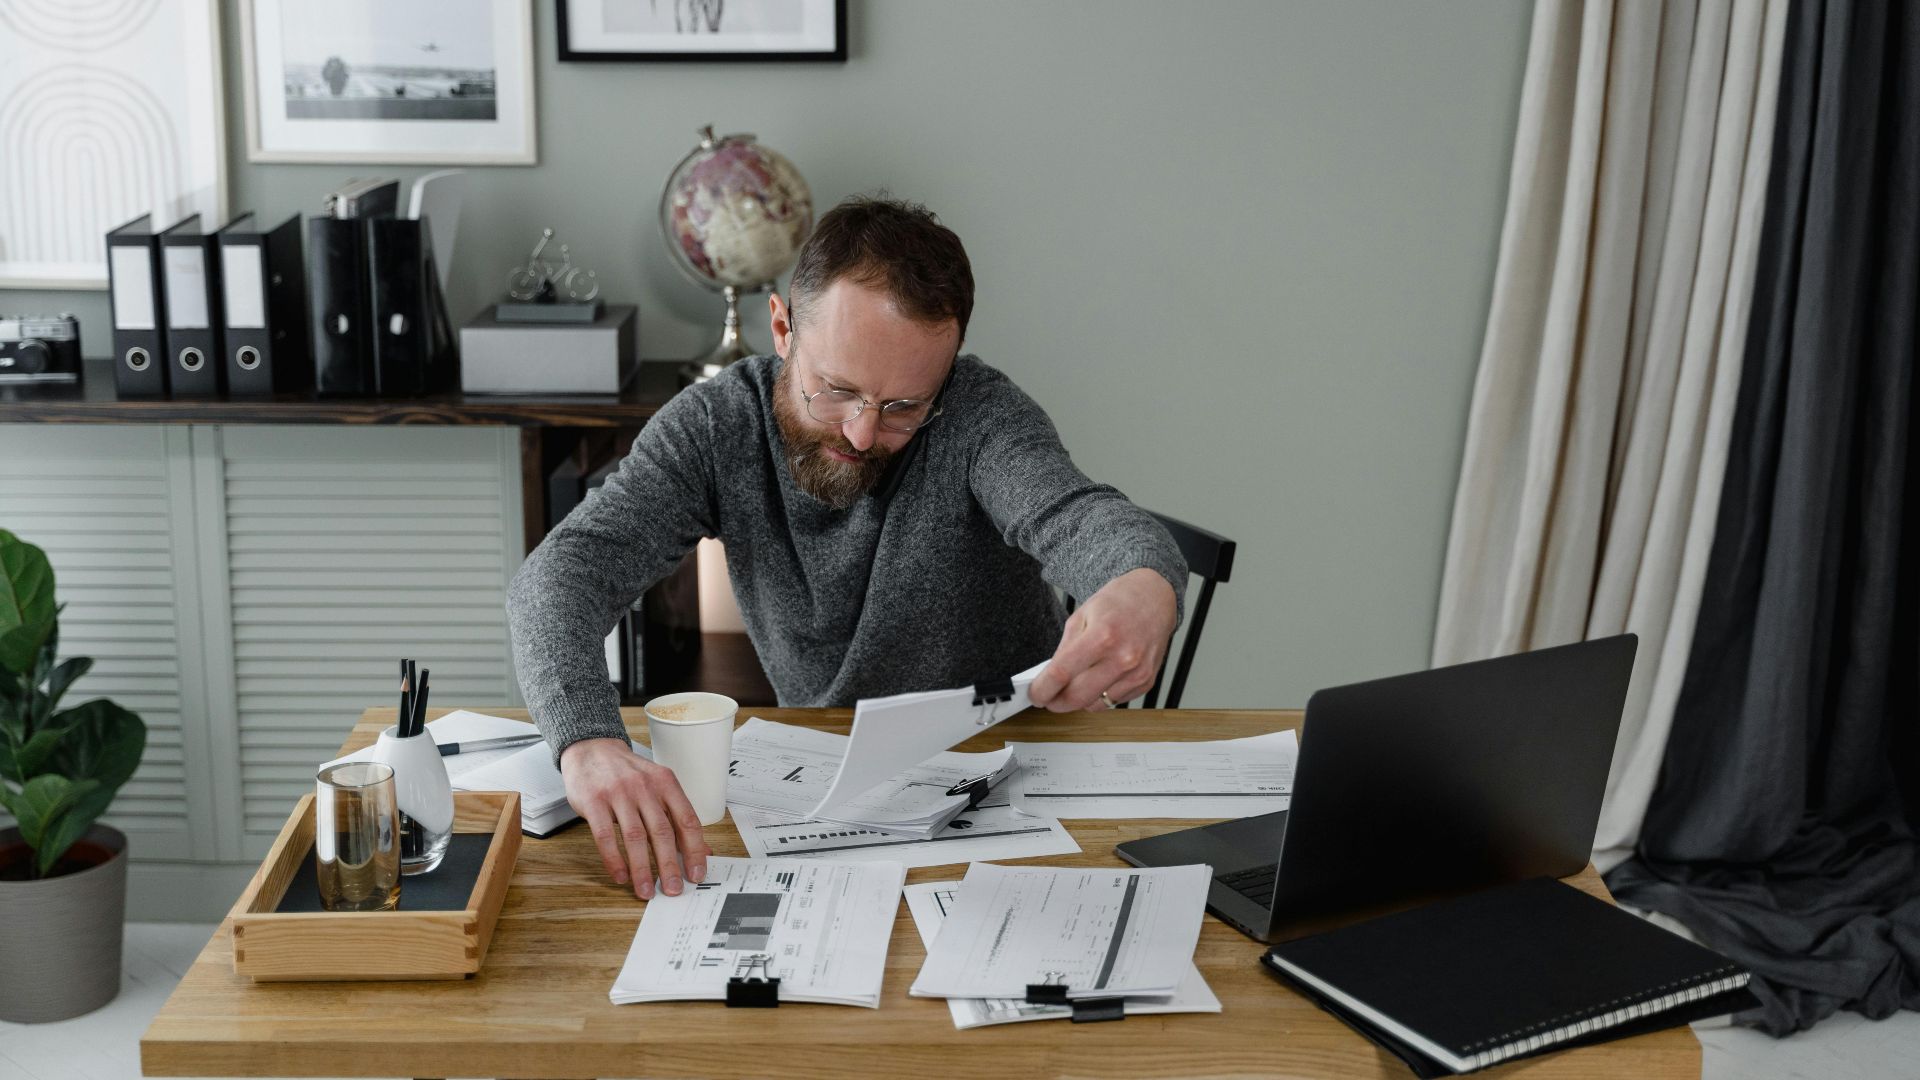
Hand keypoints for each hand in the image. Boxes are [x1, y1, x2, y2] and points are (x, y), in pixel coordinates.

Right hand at [559, 737, 709, 898]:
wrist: (592, 749)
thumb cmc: (629, 773)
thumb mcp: (658, 786)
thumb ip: (677, 816)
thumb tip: (702, 850)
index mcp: (666, 783)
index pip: (687, 820)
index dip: (694, 850)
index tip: (696, 874)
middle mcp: (645, 787)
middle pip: (662, 832)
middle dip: (670, 865)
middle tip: (673, 890)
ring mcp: (618, 793)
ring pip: (634, 837)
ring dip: (642, 869)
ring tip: (645, 890)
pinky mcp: (594, 801)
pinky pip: (605, 836)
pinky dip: (614, 859)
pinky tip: (621, 875)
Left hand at [1029, 568, 1178, 711]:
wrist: (1154, 598)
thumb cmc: (1117, 604)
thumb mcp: (1081, 616)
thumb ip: (1064, 650)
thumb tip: (1049, 680)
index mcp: (1102, 636)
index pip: (1062, 673)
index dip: (1043, 689)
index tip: (1035, 694)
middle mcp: (1123, 657)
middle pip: (1077, 697)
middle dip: (1056, 703)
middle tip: (1049, 698)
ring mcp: (1137, 673)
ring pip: (1095, 704)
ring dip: (1080, 699)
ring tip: (1078, 681)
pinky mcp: (1146, 682)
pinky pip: (1114, 701)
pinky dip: (1101, 694)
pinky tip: (1102, 676)